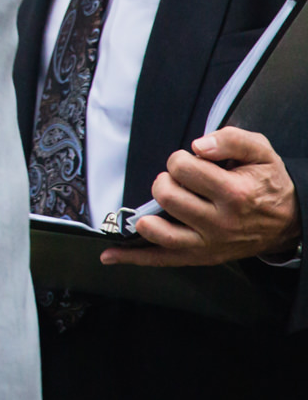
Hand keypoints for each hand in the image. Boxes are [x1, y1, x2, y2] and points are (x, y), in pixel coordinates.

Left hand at [102, 127, 301, 266]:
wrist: (289, 222)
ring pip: (158, 231)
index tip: (191, 162)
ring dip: (148, 211)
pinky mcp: (199, 257)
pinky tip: (110, 255)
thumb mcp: (261, 152)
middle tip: (181, 180)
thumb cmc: (269, 184)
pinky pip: (161, 260)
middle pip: (166, 195)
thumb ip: (231, 139)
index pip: (183, 169)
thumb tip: (199, 145)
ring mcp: (207, 244)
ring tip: (162, 201)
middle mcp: (219, 223)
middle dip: (166, 179)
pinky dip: (133, 258)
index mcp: (234, 194)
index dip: (180, 159)